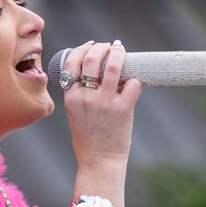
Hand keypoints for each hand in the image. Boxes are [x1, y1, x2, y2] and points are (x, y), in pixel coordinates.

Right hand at [63, 40, 142, 206]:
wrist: (99, 161)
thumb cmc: (88, 139)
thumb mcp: (74, 113)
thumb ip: (79, 94)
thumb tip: (95, 71)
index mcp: (71, 97)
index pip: (72, 62)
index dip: (82, 49)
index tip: (91, 45)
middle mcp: (86, 97)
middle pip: (92, 59)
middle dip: (102, 47)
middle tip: (109, 47)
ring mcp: (105, 102)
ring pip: (113, 66)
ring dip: (118, 54)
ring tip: (121, 51)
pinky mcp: (123, 109)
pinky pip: (132, 84)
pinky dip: (134, 80)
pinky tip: (133, 82)